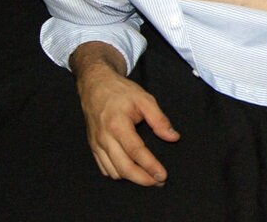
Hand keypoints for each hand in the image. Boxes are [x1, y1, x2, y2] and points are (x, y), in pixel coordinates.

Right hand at [72, 44, 179, 186]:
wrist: (94, 85)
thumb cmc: (120, 91)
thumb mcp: (144, 99)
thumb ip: (159, 119)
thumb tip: (172, 137)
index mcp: (118, 125)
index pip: (136, 152)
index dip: (150, 166)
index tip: (162, 175)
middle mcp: (104, 138)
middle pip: (123, 168)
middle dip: (142, 179)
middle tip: (159, 182)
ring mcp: (96, 144)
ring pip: (113, 171)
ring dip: (131, 178)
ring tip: (148, 177)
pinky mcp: (93, 146)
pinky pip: (104, 168)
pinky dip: (118, 173)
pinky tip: (130, 171)